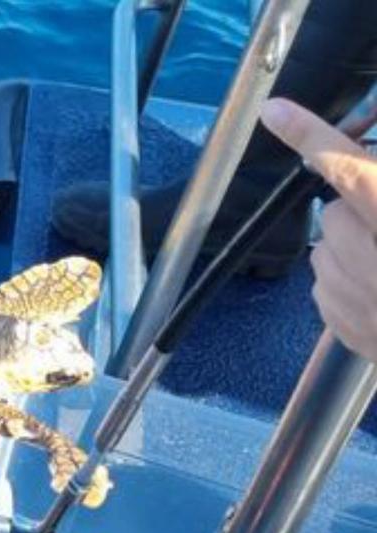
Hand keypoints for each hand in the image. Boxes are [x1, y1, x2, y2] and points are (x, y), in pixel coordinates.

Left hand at [260, 98, 376, 362]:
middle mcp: (364, 251)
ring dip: (353, 245)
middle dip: (358, 208)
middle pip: (336, 209)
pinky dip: (348, 279)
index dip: (309, 135)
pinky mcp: (333, 315)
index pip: (347, 166)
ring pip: (327, 245)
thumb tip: (364, 157)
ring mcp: (344, 287)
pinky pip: (326, 280)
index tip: (274, 111)